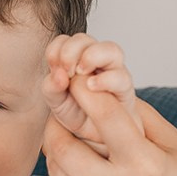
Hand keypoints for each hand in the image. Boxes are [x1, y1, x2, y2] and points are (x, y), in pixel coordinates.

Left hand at [42, 82, 176, 175]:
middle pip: (63, 143)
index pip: (103, 114)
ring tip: (68, 133)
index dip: (86, 89)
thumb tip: (106, 89)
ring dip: (56, 145)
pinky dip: (59, 171)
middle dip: (58, 118)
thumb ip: (140, 116)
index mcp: (144, 165)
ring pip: (54, 167)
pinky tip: (72, 163)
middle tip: (64, 107)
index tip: (79, 78)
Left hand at [43, 33, 137, 155]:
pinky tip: (92, 87)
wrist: (98, 136)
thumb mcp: (56, 103)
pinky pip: (121, 77)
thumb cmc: (79, 114)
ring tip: (80, 73)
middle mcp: (96, 61)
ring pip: (110, 49)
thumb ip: (51, 88)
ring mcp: (113, 72)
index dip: (56, 49)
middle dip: (71, 51)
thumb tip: (58, 76)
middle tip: (65, 71)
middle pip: (85, 39)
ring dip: (91, 57)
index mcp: (74, 60)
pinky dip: (105, 79)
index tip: (53, 67)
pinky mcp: (125, 89)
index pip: (64, 41)